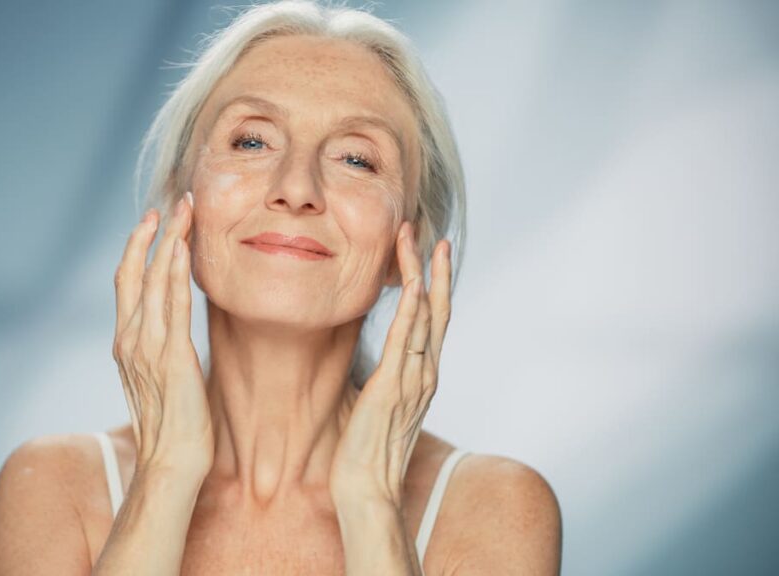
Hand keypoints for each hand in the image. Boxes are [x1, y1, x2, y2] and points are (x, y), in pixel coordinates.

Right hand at [112, 191, 213, 480]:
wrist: (170, 463)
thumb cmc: (172, 427)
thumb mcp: (160, 380)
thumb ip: (161, 351)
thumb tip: (176, 333)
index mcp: (125, 343)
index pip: (126, 283)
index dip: (138, 248)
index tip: (155, 223)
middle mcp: (130, 339)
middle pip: (133, 271)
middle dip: (150, 233)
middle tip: (170, 203)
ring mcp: (147, 347)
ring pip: (152, 279)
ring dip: (169, 240)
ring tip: (185, 210)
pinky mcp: (171, 357)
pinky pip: (171, 305)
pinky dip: (175, 272)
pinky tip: (184, 248)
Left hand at [329, 221, 451, 506]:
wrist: (366, 491)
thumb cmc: (366, 453)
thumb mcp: (376, 406)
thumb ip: (382, 381)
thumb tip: (371, 365)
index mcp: (421, 376)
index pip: (433, 321)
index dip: (434, 285)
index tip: (429, 254)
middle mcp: (425, 374)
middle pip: (437, 310)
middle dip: (434, 270)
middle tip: (432, 234)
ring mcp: (413, 380)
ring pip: (424, 316)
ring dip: (421, 275)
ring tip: (418, 242)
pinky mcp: (392, 389)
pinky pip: (406, 342)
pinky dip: (412, 311)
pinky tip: (413, 284)